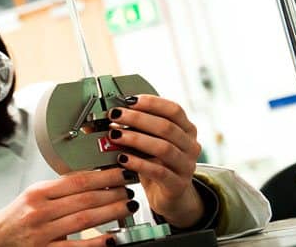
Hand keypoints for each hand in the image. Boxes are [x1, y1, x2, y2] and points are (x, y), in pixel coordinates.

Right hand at [0, 168, 136, 246]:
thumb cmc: (15, 217)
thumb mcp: (33, 195)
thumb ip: (59, 189)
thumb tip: (93, 179)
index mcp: (37, 192)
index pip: (77, 180)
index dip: (103, 175)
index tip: (119, 172)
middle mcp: (39, 211)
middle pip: (84, 198)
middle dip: (112, 191)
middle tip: (129, 188)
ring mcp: (42, 233)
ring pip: (84, 219)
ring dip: (111, 211)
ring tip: (127, 205)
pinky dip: (96, 241)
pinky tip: (112, 237)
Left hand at [107, 94, 203, 227]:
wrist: (170, 196)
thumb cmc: (156, 164)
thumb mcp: (148, 142)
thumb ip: (134, 128)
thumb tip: (105, 115)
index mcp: (187, 130)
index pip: (174, 110)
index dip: (152, 102)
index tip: (129, 100)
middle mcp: (190, 146)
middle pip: (166, 127)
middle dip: (138, 118)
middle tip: (115, 115)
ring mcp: (186, 166)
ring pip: (163, 148)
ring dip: (136, 139)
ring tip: (115, 135)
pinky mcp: (177, 184)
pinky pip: (158, 171)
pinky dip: (138, 163)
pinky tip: (122, 158)